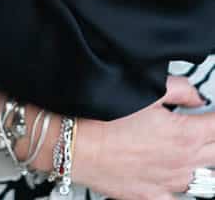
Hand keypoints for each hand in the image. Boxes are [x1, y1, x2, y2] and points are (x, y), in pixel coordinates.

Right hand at [80, 75, 214, 199]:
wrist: (76, 145)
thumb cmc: (104, 118)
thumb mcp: (146, 90)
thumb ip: (180, 89)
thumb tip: (196, 95)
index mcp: (185, 134)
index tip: (211, 111)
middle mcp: (183, 163)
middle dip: (213, 136)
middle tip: (204, 126)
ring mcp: (169, 184)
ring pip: (203, 178)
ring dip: (201, 161)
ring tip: (189, 147)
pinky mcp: (152, 197)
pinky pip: (177, 197)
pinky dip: (180, 187)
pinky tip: (171, 174)